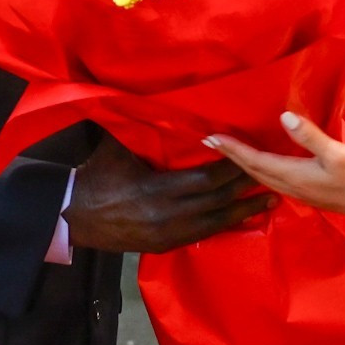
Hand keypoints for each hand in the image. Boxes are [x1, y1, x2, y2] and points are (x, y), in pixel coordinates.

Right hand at [66, 134, 270, 252]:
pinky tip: (242, 220)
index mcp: (157, 188)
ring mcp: (168, 234)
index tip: (251, 153)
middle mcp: (168, 215)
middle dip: (246, 188)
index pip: (205, 179)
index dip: (231, 167)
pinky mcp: (164, 245)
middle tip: (274, 175)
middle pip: (217, 201)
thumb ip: (142, 130)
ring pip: (215, 223)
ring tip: (271, 200)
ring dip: (244, 212)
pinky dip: (224, 226)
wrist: (71, 216)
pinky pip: (202, 235)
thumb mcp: (118, 148)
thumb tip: (153, 98)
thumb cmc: (96, 176)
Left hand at [206, 113, 344, 244]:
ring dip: (244, 164)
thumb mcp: (336, 153)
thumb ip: (309, 136)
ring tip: (231, 153)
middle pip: (252, 171)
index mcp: (293, 175)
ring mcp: (300, 192)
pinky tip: (264, 165)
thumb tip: (283, 117)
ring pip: (263, 177)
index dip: (232, 149)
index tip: (210, 138)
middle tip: (211, 143)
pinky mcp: (309, 193)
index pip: (254, 161)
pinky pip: (275, 180)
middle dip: (231, 157)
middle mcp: (291, 186)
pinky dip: (262, 170)